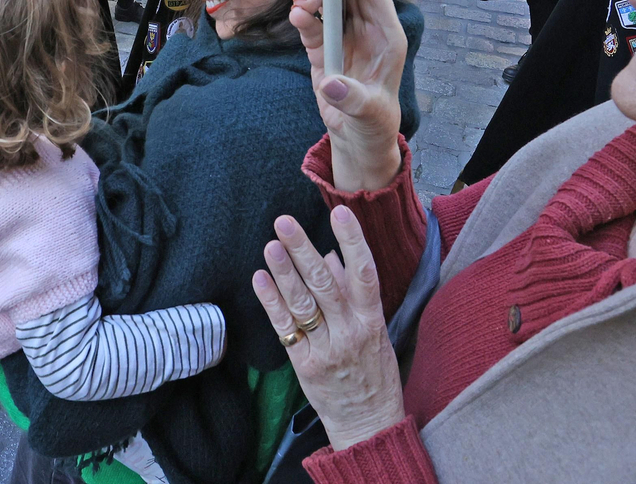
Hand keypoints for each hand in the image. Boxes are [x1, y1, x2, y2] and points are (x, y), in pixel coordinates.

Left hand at [253, 209, 405, 450]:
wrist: (368, 423)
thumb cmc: (374, 372)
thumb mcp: (375, 330)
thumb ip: (354, 293)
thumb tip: (330, 256)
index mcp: (372, 320)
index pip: (365, 274)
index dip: (353, 242)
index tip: (341, 212)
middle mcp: (350, 332)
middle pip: (325, 285)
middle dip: (304, 251)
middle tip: (285, 222)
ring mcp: (326, 349)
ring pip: (303, 304)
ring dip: (284, 272)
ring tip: (271, 245)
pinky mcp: (304, 365)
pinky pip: (285, 329)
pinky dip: (272, 303)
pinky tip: (260, 279)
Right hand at [288, 0, 406, 190]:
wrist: (357, 137)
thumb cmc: (373, 122)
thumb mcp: (368, 113)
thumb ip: (351, 98)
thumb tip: (332, 85)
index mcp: (386, 33)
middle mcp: (366, 28)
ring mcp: (344, 35)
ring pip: (327, 0)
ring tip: (299, 5)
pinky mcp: (324, 47)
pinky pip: (312, 23)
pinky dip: (302, 17)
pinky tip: (296, 16)